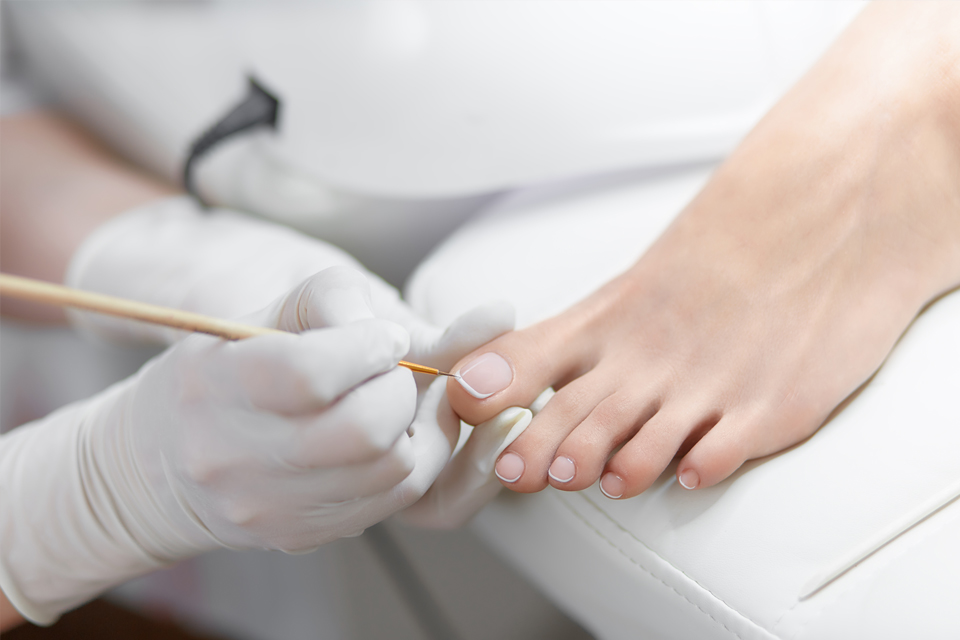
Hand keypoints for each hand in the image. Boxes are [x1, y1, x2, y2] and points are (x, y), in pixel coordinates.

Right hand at [0, 268, 449, 622]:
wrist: (156, 470)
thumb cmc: (218, 374)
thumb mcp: (252, 317)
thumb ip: (326, 300)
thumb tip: (397, 334)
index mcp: (212, 385)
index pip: (311, 373)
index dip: (368, 346)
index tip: (384, 336)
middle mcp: (234, 456)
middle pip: (363, 429)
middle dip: (398, 387)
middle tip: (391, 370)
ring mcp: (268, 507)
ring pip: (392, 468)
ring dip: (410, 424)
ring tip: (388, 401)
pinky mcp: (302, 535)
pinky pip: (394, 499)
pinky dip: (410, 459)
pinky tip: (388, 436)